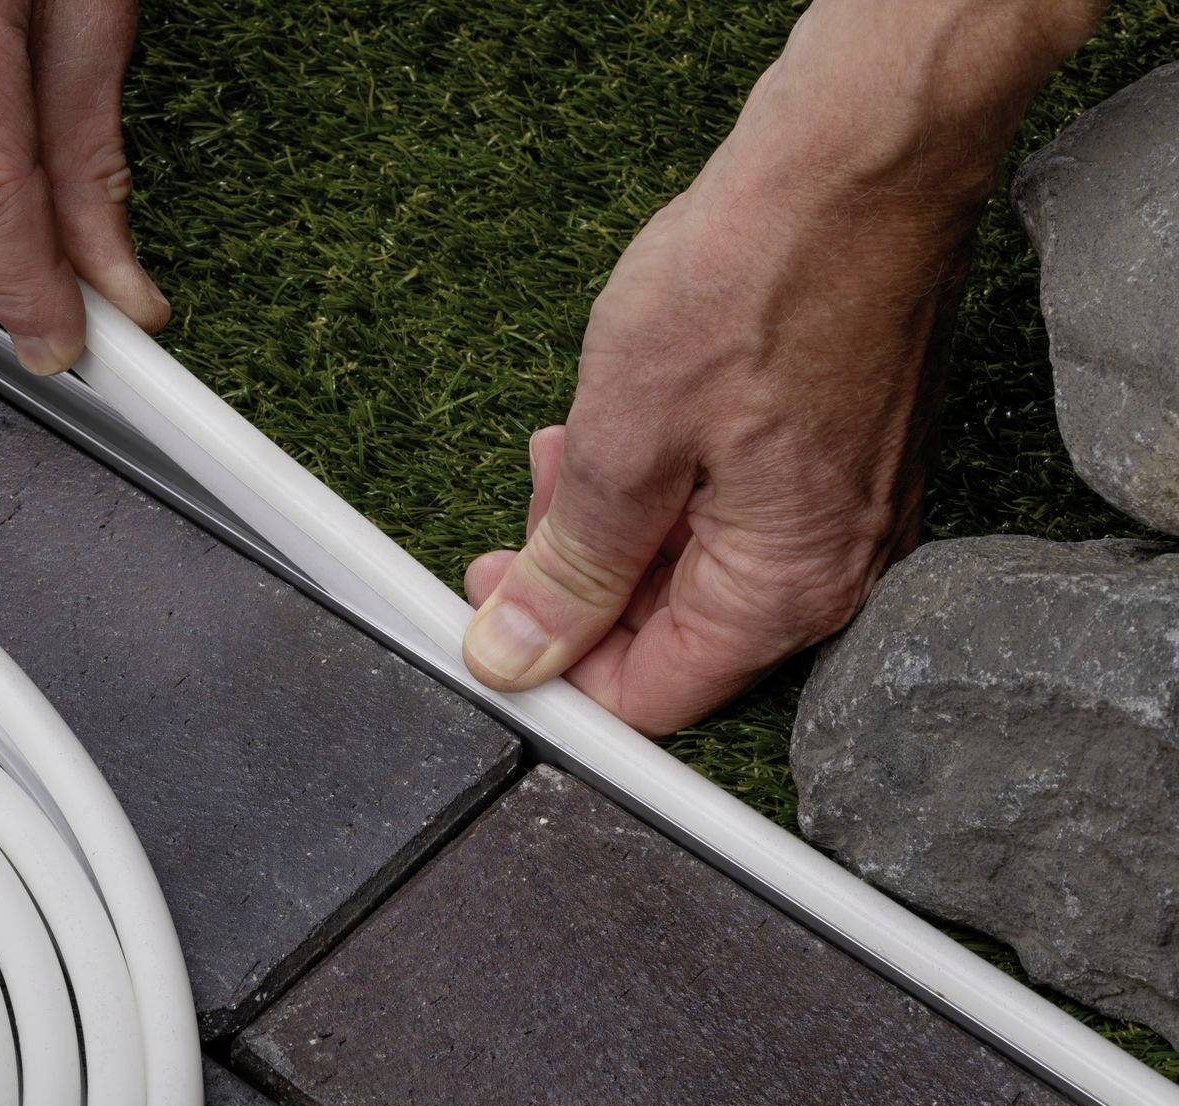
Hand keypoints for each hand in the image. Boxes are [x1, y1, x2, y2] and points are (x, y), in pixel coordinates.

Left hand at [461, 0, 1106, 735]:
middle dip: (580, 578)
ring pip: (689, 566)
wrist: (857, 162)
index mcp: (780, 591)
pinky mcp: (834, 463)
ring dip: (613, 521)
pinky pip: (728, 511)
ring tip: (575, 445)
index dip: (554, 668)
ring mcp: (841, 516)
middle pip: (668, 634)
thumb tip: (517, 655)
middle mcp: (828, 572)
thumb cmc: (758, 279)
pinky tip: (628, 421)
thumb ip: (570, 570)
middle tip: (530, 504)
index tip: (492, 620)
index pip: (647, 698)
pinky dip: (664, 482)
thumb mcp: (622, 444)